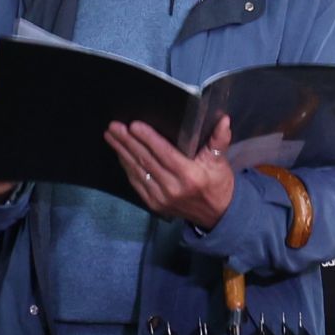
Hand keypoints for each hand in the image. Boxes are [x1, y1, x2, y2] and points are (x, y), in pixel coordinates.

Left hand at [105, 116, 235, 229]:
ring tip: (111, 136)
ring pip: (137, 171)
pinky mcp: (154, 204)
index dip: (148, 138)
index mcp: (190, 175)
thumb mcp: (221, 161)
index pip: (164, 153)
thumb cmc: (218, 183)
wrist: (217, 215)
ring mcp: (161, 197)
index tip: (134, 125)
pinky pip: (136, 183)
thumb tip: (224, 120)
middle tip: (114, 126)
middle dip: (127, 141)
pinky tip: (119, 153)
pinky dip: (126, 167)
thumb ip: (219, 140)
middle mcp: (173, 187)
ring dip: (122, 152)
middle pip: (146, 160)